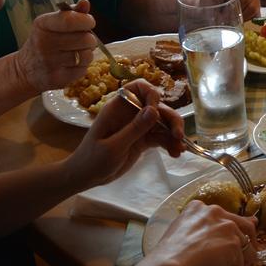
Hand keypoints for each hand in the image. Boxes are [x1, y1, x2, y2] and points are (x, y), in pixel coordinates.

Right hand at [16, 0, 98, 91]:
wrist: (25, 70)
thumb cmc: (45, 41)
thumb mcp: (52, 24)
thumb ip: (71, 13)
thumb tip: (85, 2)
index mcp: (42, 25)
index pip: (71, 20)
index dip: (86, 20)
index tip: (89, 22)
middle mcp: (44, 43)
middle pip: (85, 39)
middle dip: (89, 38)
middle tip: (82, 40)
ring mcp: (50, 63)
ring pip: (87, 55)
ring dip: (87, 53)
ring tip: (76, 52)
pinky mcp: (57, 79)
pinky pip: (83, 70)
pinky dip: (82, 67)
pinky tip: (71, 64)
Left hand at [63, 80, 184, 189]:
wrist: (85, 178)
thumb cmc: (92, 160)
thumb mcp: (113, 146)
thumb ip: (134, 129)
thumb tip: (154, 110)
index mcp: (118, 108)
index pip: (138, 87)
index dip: (151, 93)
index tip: (157, 110)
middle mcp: (130, 114)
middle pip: (157, 107)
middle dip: (171, 119)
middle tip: (178, 135)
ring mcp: (138, 127)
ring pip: (163, 123)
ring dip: (174, 134)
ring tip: (180, 149)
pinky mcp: (143, 140)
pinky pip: (161, 137)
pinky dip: (170, 144)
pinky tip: (175, 153)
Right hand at [143, 199, 256, 265]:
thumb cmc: (169, 257)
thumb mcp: (183, 233)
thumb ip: (204, 228)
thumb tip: (241, 223)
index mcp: (199, 208)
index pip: (226, 217)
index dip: (231, 234)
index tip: (228, 245)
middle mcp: (216, 212)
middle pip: (246, 228)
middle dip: (246, 246)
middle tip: (239, 261)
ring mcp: (227, 227)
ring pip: (245, 249)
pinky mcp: (233, 245)